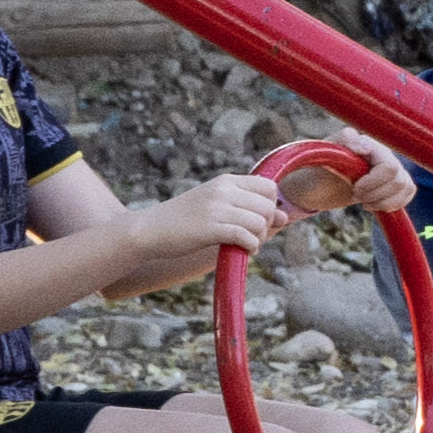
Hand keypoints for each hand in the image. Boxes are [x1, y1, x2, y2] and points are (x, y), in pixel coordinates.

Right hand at [127, 171, 292, 289]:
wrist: (148, 230)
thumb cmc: (183, 221)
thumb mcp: (216, 206)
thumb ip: (248, 208)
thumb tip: (285, 217)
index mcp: (225, 181)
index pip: (268, 186)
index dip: (271, 206)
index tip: (259, 220)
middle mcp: (223, 190)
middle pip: (268, 206)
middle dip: (266, 225)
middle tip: (252, 236)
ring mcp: (216, 208)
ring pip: (260, 222)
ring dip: (259, 238)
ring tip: (247, 245)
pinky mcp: (211, 228)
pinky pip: (247, 237)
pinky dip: (250, 247)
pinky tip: (242, 250)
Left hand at [270, 140, 398, 221]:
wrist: (313, 185)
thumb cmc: (315, 170)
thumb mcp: (321, 155)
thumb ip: (342, 142)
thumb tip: (366, 146)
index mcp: (369, 145)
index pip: (390, 167)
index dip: (374, 183)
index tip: (355, 189)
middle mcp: (383, 154)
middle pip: (400, 180)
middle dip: (377, 194)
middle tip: (357, 195)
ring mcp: (389, 168)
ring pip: (406, 187)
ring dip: (385, 201)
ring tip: (365, 203)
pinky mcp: (392, 182)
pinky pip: (408, 192)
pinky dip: (394, 204)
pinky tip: (375, 205)